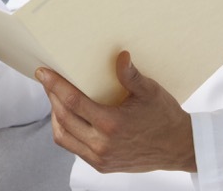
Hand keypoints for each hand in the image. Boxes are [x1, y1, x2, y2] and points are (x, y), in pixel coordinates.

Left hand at [36, 51, 196, 173]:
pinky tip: (69, 118)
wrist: (180, 148)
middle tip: (47, 80)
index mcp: (112, 124)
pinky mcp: (102, 165)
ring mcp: (101, 158)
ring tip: (55, 98)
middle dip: (51, 96)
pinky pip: (74, 148)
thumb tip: (120, 56)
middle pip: (63, 117)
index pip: (73, 102)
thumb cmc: (165, 118)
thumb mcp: (150, 92)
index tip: (43, 72)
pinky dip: (66, 132)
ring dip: (55, 116)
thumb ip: (131, 75)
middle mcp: (102, 144)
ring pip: (63, 137)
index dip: (54, 85)